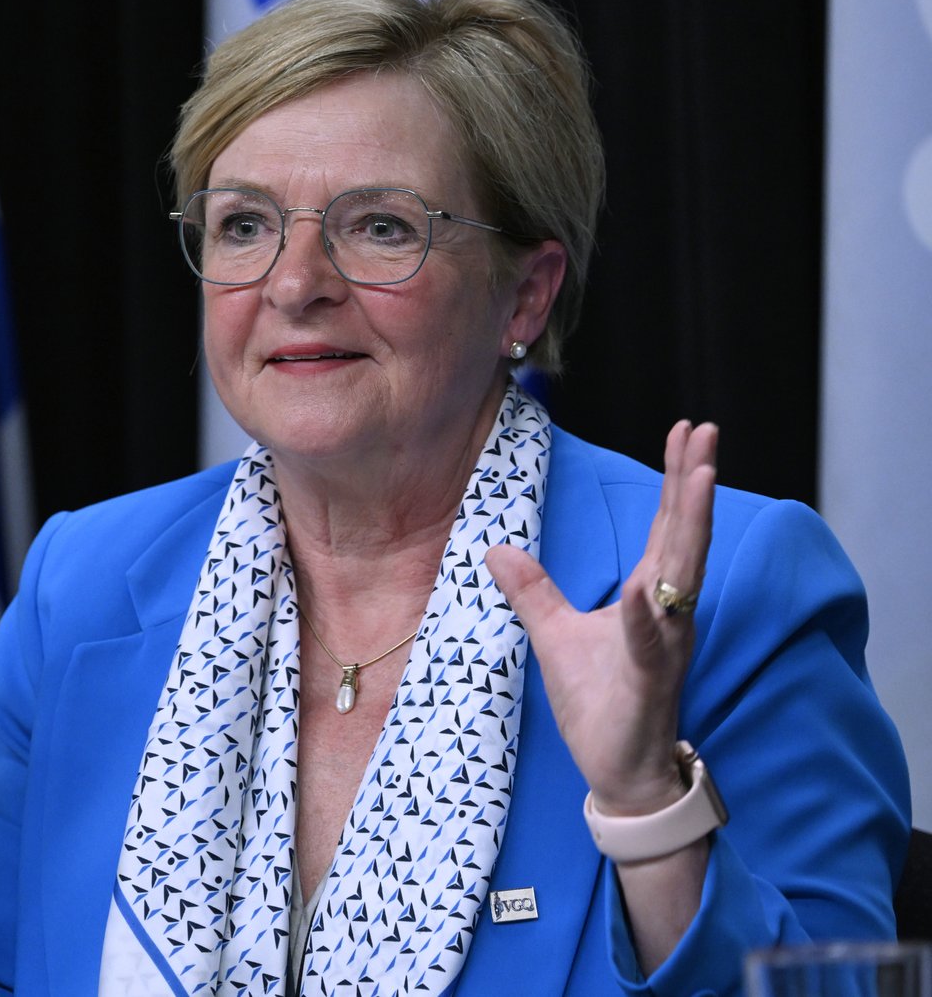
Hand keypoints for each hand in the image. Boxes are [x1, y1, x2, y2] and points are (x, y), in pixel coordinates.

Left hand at [485, 421, 717, 814]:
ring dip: (691, 527)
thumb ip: (532, 590)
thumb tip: (495, 548)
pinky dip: (648, 618)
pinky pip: (650, 644)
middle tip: (706, 430)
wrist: (619, 771)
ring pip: (683, 577)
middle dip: (694, 482)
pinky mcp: (651, 681)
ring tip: (700, 477)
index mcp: (651, 596)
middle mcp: (668, 612)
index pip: (667, 526)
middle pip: (684, 535)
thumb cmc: (600, 703)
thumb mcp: (554, 635)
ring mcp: (665, 645)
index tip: (686, 431)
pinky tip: (646, 591)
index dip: (677, 478)